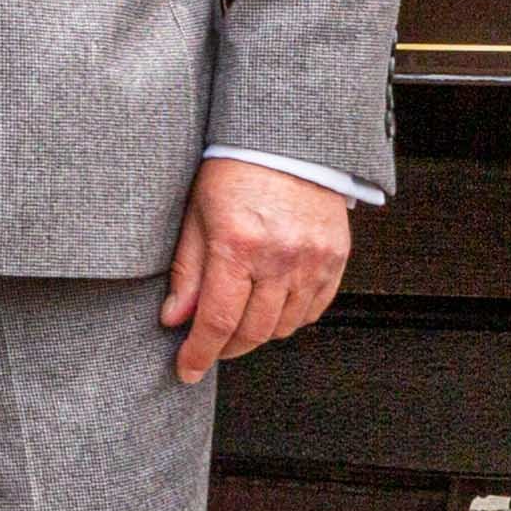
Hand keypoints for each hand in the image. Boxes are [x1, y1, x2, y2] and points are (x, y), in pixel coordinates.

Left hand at [161, 158, 351, 384]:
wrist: (287, 140)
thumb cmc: (235, 170)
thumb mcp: (197, 214)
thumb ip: (187, 270)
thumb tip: (175, 318)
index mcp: (238, 244)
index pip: (217, 321)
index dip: (200, 353)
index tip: (187, 370)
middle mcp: (280, 257)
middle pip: (252, 332)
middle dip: (225, 349)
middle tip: (209, 346)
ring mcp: (312, 260)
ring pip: (283, 327)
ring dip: (257, 334)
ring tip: (239, 320)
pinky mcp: (336, 258)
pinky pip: (313, 310)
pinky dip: (289, 318)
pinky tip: (271, 306)